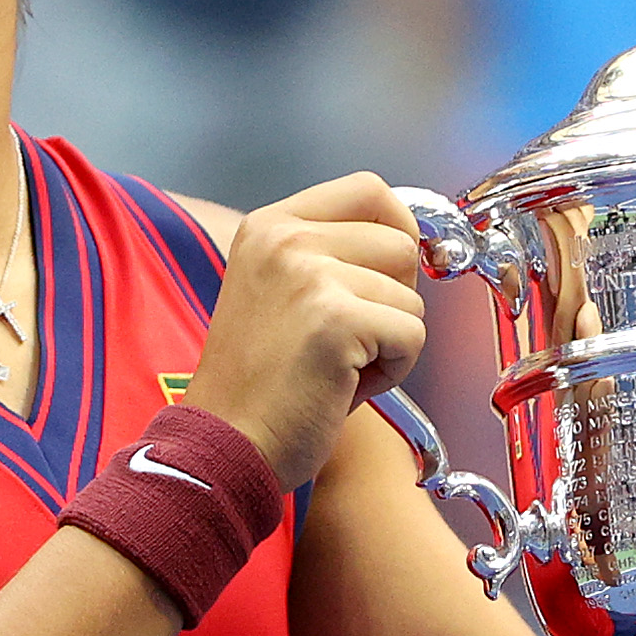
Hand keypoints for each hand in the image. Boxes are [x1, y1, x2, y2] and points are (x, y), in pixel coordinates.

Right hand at [188, 175, 427, 490]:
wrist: (223, 445)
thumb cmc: (255, 387)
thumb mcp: (279, 292)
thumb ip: (331, 258)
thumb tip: (409, 244)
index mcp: (269, 227)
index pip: (368, 190)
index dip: (398, 229)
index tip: (393, 270)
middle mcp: (286, 239)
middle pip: (400, 243)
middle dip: (394, 297)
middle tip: (350, 339)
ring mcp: (310, 275)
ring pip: (411, 298)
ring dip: (389, 342)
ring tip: (337, 368)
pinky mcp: (336, 320)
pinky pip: (412, 335)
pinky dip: (393, 370)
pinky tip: (346, 385)